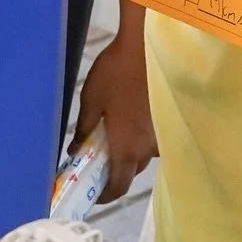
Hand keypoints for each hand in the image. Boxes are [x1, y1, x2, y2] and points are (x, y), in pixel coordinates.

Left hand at [71, 8, 155, 202]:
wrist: (145, 45)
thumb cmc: (115, 73)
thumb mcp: (90, 101)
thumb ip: (84, 129)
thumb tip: (75, 149)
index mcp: (126, 149)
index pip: (118, 187)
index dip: (104, 196)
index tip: (91, 194)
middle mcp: (147, 148)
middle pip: (131, 173)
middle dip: (114, 172)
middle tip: (97, 161)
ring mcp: (159, 133)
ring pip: (143, 156)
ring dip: (129, 155)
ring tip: (114, 138)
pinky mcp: (165, 118)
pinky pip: (152, 139)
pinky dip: (140, 139)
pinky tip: (131, 122)